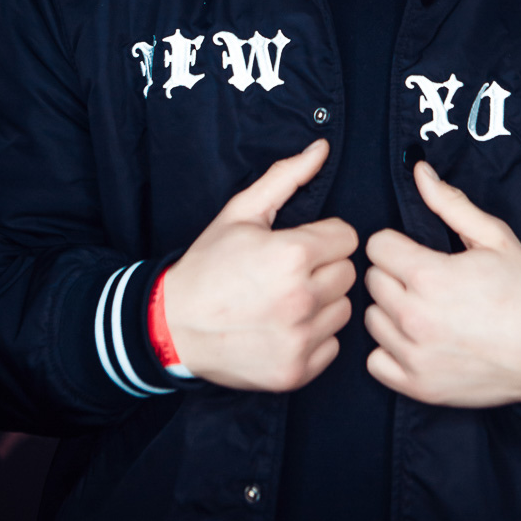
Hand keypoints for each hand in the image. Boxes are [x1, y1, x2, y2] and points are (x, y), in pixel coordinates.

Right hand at [163, 140, 356, 390]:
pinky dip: (314, 338)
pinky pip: (331, 346)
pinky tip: (283, 328)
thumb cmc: (208, 266)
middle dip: (324, 268)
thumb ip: (286, 178)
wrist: (171, 327)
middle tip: (289, 272)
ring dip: (323, 303)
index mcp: (292, 255)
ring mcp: (299, 339)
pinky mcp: (296, 371)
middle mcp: (301, 298)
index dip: (323, 237)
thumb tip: (321, 149)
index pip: (347, 238)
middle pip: (348, 273)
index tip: (299, 245)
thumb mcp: (241, 213)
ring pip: (344, 310)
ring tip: (287, 300)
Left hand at [363, 162, 520, 407]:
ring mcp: (414, 356)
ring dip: (391, 311)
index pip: (377, 245)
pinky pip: (376, 361)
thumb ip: (451, 203)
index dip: (397, 243)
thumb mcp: (495, 238)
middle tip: (425, 280)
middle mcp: (414, 317)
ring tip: (424, 309)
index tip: (415, 251)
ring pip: (371, 320)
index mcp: (429, 276)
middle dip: (394, 274)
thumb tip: (419, 171)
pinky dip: (391, 351)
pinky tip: (417, 341)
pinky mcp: (418, 387)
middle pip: (372, 281)